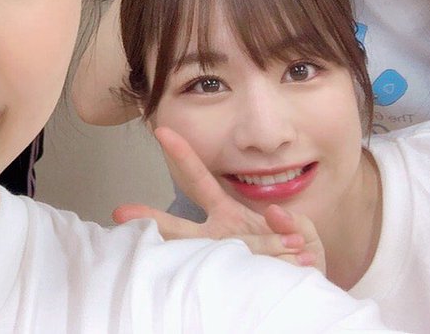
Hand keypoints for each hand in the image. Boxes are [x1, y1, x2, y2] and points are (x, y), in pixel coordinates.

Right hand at [113, 127, 324, 271]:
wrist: (308, 298)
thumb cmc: (299, 260)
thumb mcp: (303, 233)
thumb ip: (293, 222)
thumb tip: (273, 215)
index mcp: (227, 217)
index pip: (199, 180)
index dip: (182, 155)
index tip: (162, 131)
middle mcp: (216, 240)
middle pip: (178, 228)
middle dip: (151, 219)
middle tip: (120, 213)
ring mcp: (222, 264)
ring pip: (205, 256)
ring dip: (240, 250)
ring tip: (261, 247)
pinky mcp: (234, 288)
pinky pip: (242, 275)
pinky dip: (274, 267)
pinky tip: (287, 266)